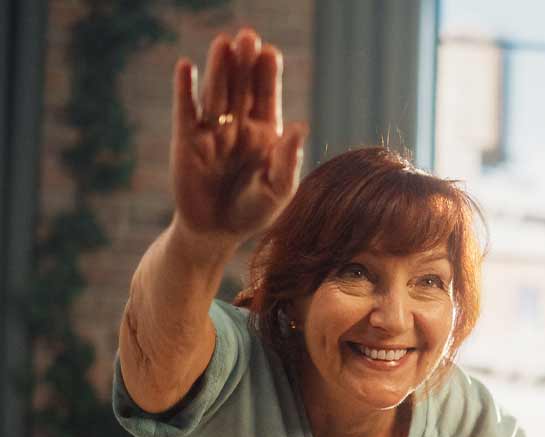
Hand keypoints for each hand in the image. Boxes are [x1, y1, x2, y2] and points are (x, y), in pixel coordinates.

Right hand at [171, 28, 306, 244]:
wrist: (217, 232)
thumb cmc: (254, 212)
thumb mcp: (279, 190)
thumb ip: (288, 160)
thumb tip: (299, 128)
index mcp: (265, 133)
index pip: (267, 96)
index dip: (267, 74)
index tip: (270, 51)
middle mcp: (238, 125)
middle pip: (241, 87)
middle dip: (244, 62)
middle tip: (247, 35)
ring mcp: (212, 130)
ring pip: (216, 93)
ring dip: (219, 69)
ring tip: (223, 43)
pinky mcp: (186, 140)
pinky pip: (185, 110)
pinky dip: (185, 90)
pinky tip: (185, 67)